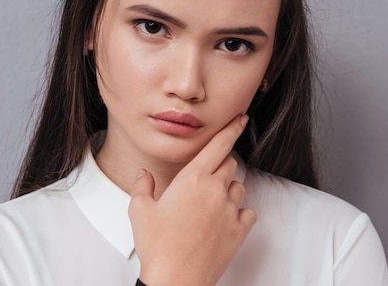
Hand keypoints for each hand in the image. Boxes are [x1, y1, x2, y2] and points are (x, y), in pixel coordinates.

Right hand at [129, 115, 255, 285]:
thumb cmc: (157, 247)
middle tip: (206, 179)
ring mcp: (230, 210)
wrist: (176, 281)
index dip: (232, 128)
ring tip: (210, 205)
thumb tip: (143, 175)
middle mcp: (216, 190)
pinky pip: (248, 212)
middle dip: (221, 165)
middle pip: (230, 164)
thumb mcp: (140, 211)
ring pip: (239, 187)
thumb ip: (142, 186)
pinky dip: (239, 213)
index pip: (219, 144)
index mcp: (194, 179)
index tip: (241, 118)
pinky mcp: (239, 230)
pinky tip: (224, 221)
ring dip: (228, 189)